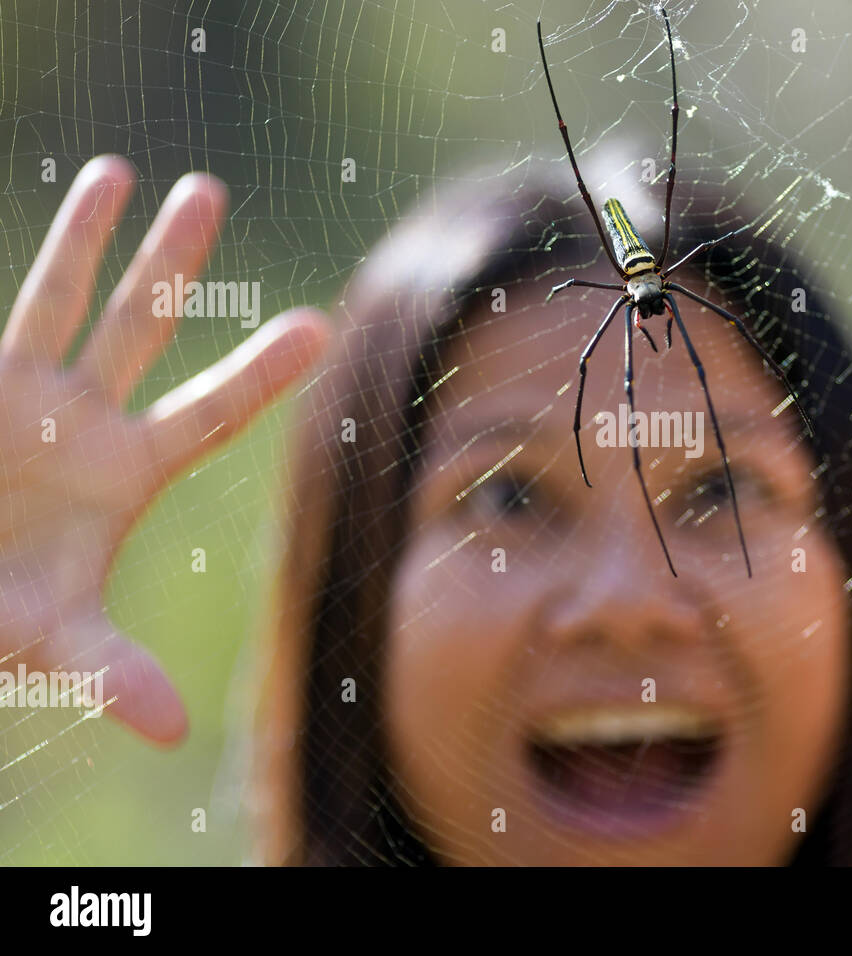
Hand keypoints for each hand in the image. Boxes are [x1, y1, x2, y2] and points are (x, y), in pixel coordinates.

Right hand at [0, 155, 330, 743]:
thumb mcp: (51, 640)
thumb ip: (112, 674)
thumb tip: (174, 732)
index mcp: (128, 470)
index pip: (209, 409)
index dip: (260, 371)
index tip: (320, 325)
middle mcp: (85, 418)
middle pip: (144, 327)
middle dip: (172, 265)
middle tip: (207, 193)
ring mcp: (24, 393)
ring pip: (65, 300)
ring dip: (90, 238)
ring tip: (124, 171)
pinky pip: (6, 310)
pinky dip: (22, 264)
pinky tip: (53, 195)